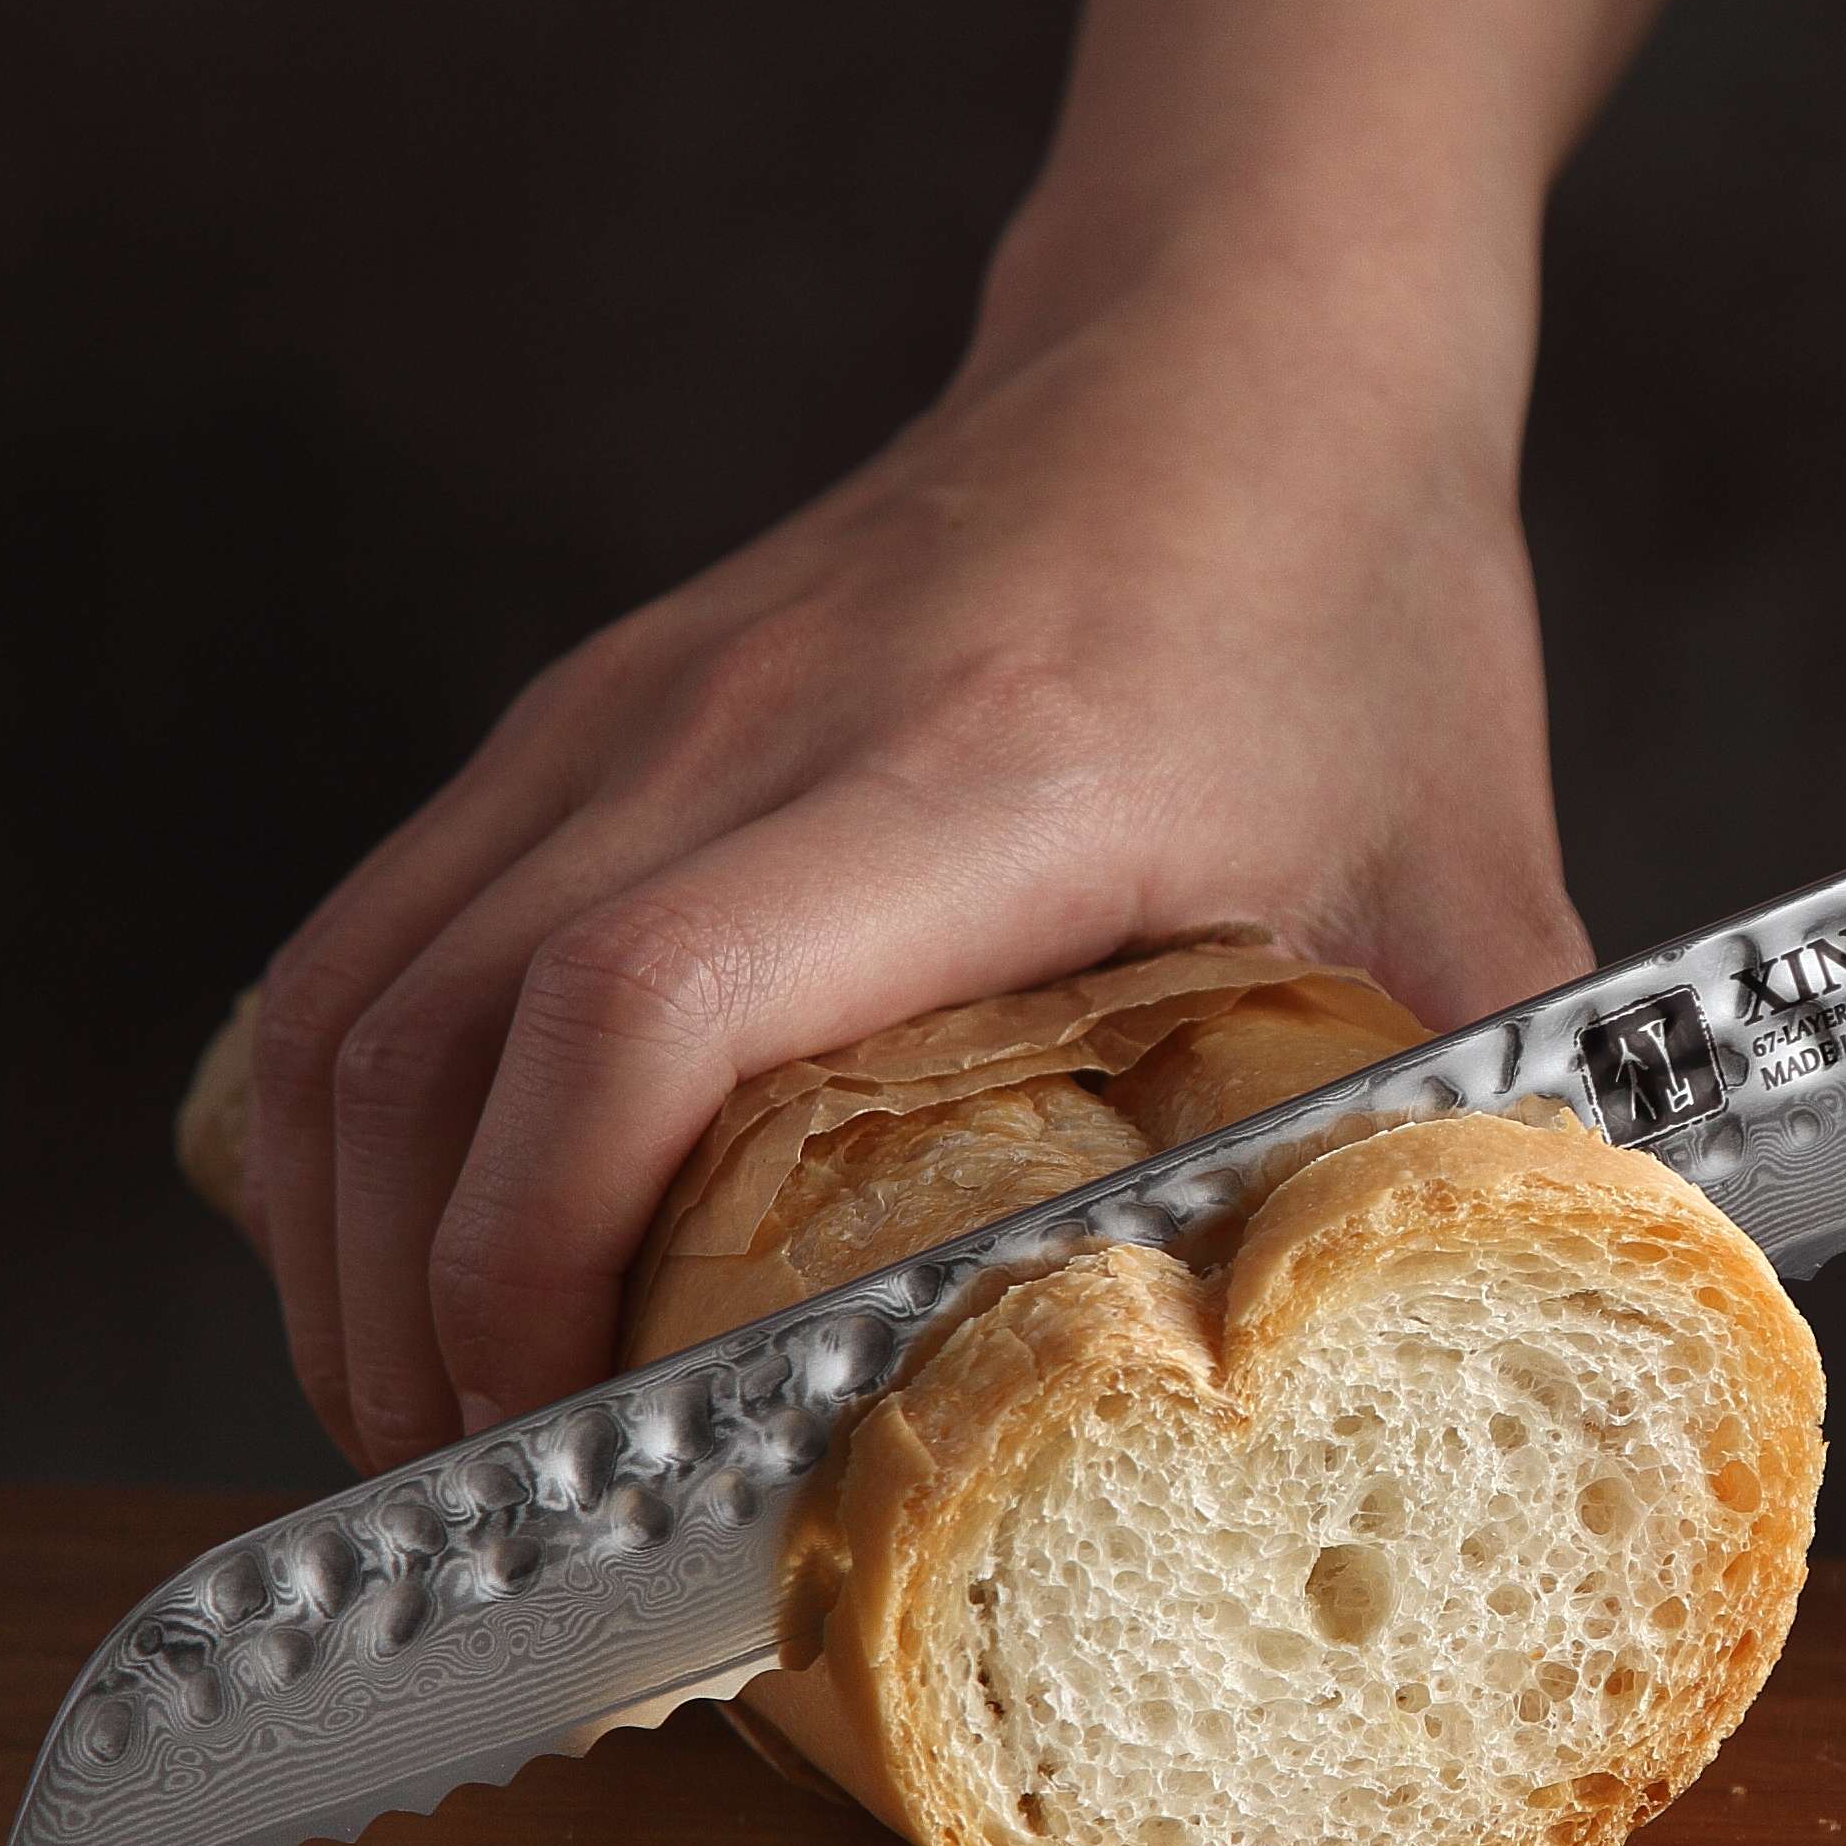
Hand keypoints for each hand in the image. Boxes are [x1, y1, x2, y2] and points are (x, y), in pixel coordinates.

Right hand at [234, 223, 1584, 1469]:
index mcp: (979, 780)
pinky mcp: (600, 701)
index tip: (569, 1442)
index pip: (640, 1013)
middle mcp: (759, 725)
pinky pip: (383, 920)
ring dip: (346, 1232)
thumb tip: (1499, 1368)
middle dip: (412, 1315)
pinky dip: (352, 1109)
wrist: (1244, 330)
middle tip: (488, 1515)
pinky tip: (410, 1245)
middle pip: (441, 1039)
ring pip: (362, 988)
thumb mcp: (1479, 881)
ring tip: (427, 1422)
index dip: (541, 1254)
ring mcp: (646, 701)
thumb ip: (1500, 1132)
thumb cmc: (1361, 596)